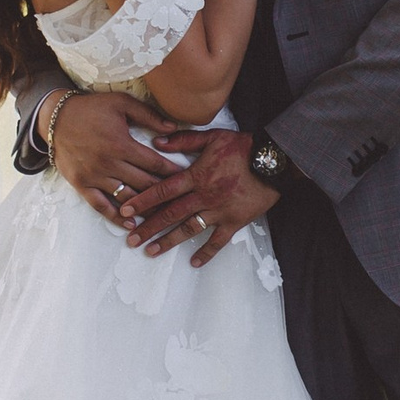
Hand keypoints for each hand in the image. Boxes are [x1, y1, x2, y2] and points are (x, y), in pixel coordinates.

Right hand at [47, 87, 180, 220]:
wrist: (56, 118)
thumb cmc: (91, 108)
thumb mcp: (121, 103)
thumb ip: (148, 115)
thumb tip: (173, 127)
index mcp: (122, 144)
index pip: (154, 163)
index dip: (172, 172)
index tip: (187, 178)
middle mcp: (109, 163)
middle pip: (144, 184)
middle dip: (165, 193)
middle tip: (181, 201)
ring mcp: (94, 176)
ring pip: (126, 198)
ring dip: (145, 208)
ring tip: (162, 215)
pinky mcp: (81, 184)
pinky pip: (100, 205)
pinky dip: (116, 217)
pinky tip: (130, 223)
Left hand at [113, 122, 277, 266]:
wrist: (274, 161)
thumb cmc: (244, 147)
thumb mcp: (213, 136)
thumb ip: (184, 139)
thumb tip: (157, 142)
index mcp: (196, 175)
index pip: (163, 190)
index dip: (143, 200)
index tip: (125, 210)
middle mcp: (204, 195)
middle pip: (170, 214)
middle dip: (149, 227)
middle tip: (131, 238)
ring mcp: (219, 210)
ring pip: (189, 229)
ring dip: (169, 241)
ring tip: (151, 251)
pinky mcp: (235, 221)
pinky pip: (218, 241)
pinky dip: (206, 253)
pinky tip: (193, 263)